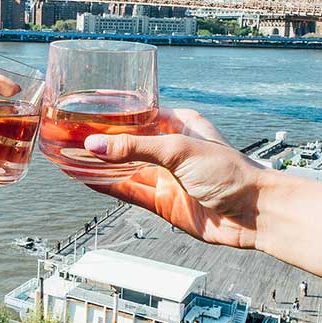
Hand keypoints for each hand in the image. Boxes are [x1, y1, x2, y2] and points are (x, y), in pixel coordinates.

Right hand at [84, 108, 265, 248]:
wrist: (255, 213)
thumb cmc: (230, 172)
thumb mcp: (179, 150)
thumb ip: (135, 148)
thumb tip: (95, 145)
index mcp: (177, 123)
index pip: (136, 114)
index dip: (110, 113)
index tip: (83, 108)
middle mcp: (168, 148)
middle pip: (125, 142)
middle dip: (98, 140)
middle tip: (66, 133)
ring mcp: (164, 176)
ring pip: (121, 168)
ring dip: (97, 164)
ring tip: (66, 155)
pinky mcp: (162, 202)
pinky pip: (127, 191)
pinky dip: (105, 186)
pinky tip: (84, 178)